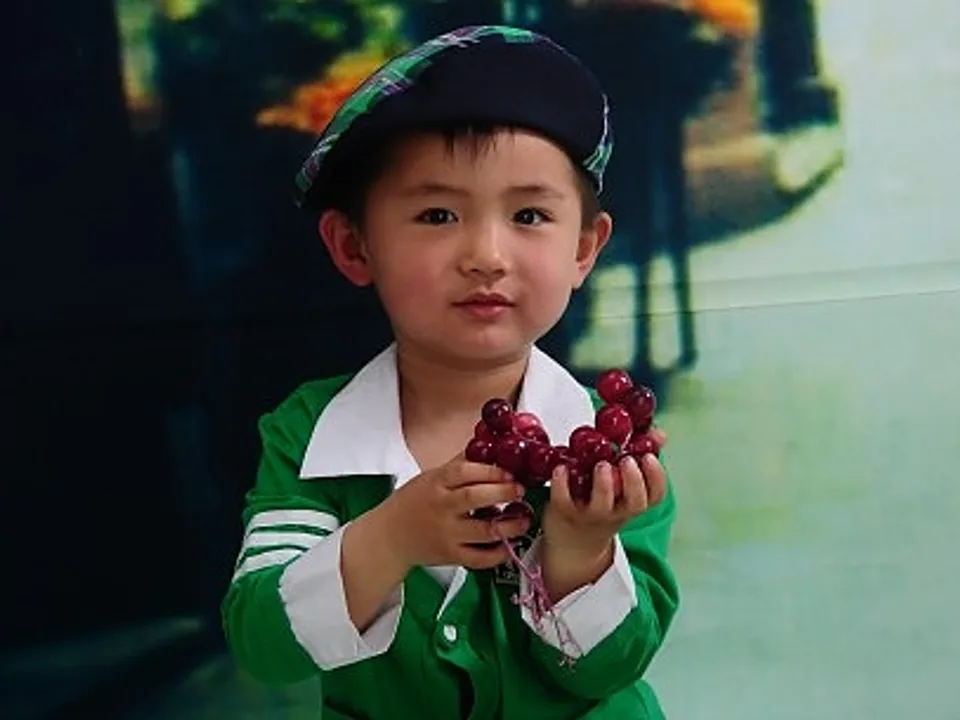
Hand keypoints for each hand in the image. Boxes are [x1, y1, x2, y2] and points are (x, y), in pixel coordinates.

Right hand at [380, 456, 531, 570]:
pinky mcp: (451, 555)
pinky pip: (479, 558)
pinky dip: (498, 554)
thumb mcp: (431, 477)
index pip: (465, 471)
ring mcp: (447, 533)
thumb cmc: (412, 504)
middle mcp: (442, 507)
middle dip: (503, 492)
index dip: (491, 470)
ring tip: (523, 519)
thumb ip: (459, 465)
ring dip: (509, 525)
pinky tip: (510, 544)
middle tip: (520, 490)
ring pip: (483, 530)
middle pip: (475, 497)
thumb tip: (488, 446)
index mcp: (437, 483)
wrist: (389, 537)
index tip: (510, 472)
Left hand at [542, 448, 667, 569]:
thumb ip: (638, 456)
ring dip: (603, 484)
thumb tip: (658, 433)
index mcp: (631, 502)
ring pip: (601, 505)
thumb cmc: (601, 505)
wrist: (572, 541)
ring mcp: (590, 513)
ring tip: (601, 464)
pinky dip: (562, 483)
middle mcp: (615, 511)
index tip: (649, 457)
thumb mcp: (623, 487)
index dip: (656, 477)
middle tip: (627, 460)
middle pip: (635, 503)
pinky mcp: (564, 511)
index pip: (655, 495)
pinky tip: (562, 467)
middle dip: (634, 481)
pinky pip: (563, 499)